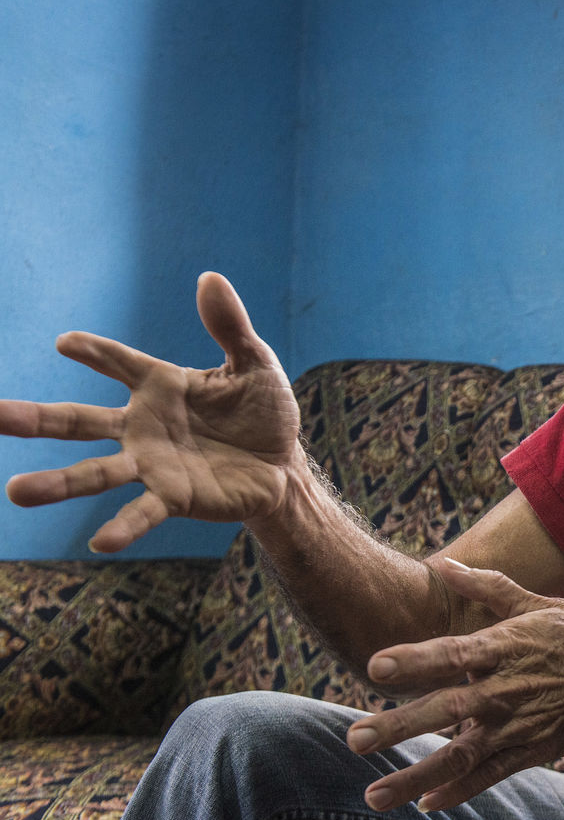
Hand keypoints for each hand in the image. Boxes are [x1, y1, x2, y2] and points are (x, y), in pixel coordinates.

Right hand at [1, 272, 303, 551]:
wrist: (282, 465)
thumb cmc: (263, 412)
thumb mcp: (254, 365)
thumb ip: (230, 326)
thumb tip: (210, 278)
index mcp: (160, 386)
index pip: (118, 362)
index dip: (94, 352)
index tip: (65, 343)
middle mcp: (142, 426)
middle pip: (77, 420)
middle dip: (33, 419)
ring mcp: (153, 464)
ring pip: (96, 472)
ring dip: (58, 483)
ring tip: (16, 491)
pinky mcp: (174, 497)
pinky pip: (143, 511)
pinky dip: (124, 526)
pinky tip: (100, 541)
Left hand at [346, 558, 563, 811]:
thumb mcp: (538, 602)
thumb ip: (487, 587)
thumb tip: (446, 564)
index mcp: (505, 646)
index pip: (451, 653)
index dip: (414, 660)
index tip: (375, 666)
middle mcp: (507, 688)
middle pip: (445, 709)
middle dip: (399, 726)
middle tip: (355, 739)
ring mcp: (519, 724)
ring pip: (460, 755)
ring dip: (415, 776)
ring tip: (374, 794)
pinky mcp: (534, 749)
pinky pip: (491, 775)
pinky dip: (459, 791)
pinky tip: (428, 804)